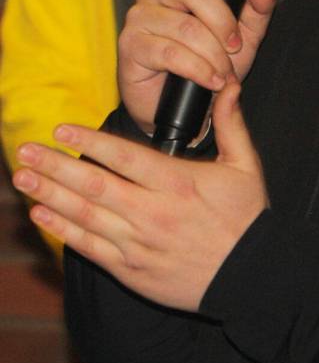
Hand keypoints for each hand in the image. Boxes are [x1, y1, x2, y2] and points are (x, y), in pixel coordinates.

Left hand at [13, 83, 267, 310]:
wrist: (251, 277)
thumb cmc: (247, 218)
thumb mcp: (245, 166)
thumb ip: (231, 124)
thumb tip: (228, 85)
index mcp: (179, 183)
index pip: (124, 157)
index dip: (90, 141)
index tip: (62, 129)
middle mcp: (153, 212)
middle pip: (94, 186)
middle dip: (55, 167)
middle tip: (26, 150)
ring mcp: (139, 244)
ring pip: (85, 216)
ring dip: (49, 196)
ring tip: (23, 178)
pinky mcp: (131, 270)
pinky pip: (90, 248)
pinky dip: (63, 230)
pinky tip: (42, 214)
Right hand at [118, 0, 278, 131]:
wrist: (186, 107)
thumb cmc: (211, 63)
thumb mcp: (244, 34)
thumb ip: (258, 4)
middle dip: (223, 23)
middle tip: (235, 48)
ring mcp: (140, 16)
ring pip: (185, 26)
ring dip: (213, 55)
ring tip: (224, 74)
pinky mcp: (131, 45)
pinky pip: (170, 52)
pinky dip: (198, 69)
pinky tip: (210, 80)